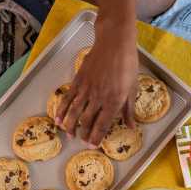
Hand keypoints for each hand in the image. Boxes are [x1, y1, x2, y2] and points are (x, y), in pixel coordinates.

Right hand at [58, 18, 137, 144]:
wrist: (114, 43)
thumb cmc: (127, 64)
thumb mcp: (132, 88)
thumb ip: (129, 109)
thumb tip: (131, 126)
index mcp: (114, 101)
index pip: (102, 125)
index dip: (96, 138)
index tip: (93, 146)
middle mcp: (98, 97)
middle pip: (87, 121)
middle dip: (84, 134)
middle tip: (82, 141)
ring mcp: (86, 89)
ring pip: (75, 112)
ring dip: (70, 126)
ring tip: (69, 134)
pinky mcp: (78, 81)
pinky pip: (67, 99)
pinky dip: (61, 110)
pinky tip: (58, 119)